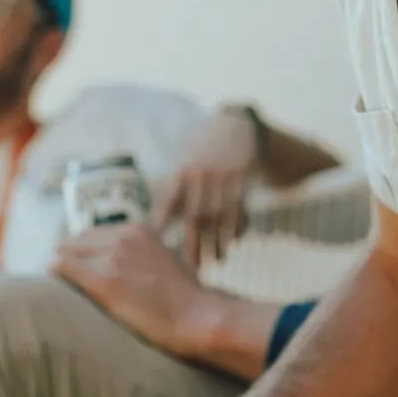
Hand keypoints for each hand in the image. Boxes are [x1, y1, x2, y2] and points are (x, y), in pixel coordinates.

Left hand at [52, 222, 209, 353]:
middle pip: (75, 240)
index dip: (82, 252)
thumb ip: (142, 255)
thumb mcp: (166, 260)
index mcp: (138, 229)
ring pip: (65, 252)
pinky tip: (53, 285)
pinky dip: (56, 275)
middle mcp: (123, 236)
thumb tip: (123, 266)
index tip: (77, 267)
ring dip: (61, 268)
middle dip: (68, 257)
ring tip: (57, 286)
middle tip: (63, 279)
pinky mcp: (104, 280)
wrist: (198, 317)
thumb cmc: (187, 298)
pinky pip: (63, 268)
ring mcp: (113, 256)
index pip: (92, 233)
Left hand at [156, 109, 257, 266]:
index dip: (161, 228)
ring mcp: (222, 178)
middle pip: (195, 218)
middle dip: (193, 246)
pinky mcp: (242, 180)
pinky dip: (237, 228)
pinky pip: (239, 210)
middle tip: (190, 269)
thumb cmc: (202, 153)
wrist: (233, 127)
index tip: (155, 251)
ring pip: (219, 219)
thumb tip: (156, 230)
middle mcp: (200, 176)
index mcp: (180, 173)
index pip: (168, 205)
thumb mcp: (184, 165)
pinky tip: (233, 242)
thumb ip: (174, 194)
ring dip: (217, 244)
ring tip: (215, 261)